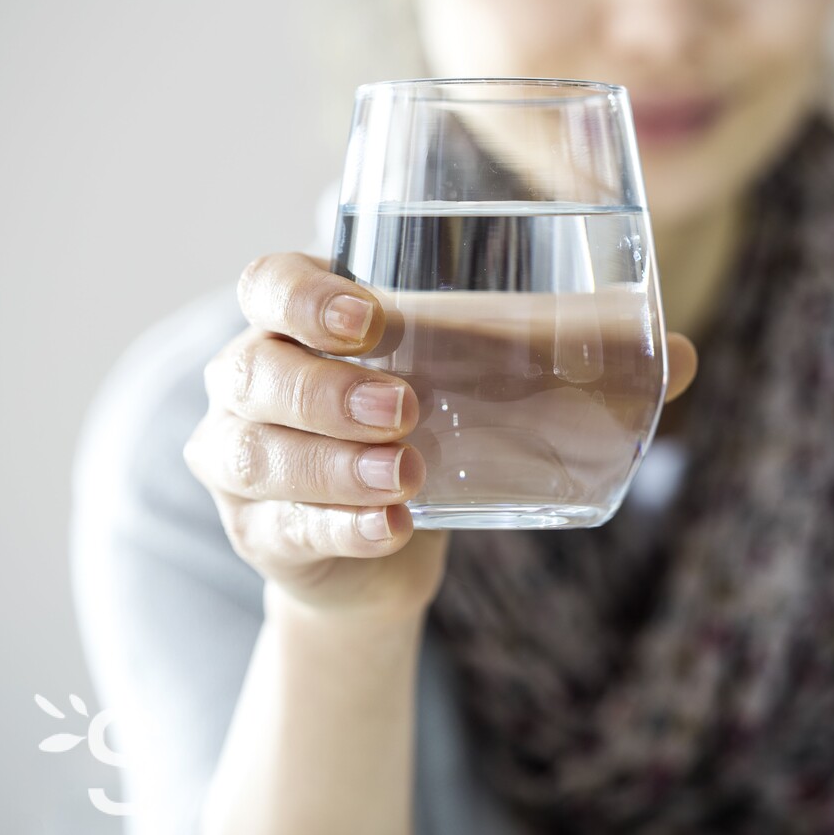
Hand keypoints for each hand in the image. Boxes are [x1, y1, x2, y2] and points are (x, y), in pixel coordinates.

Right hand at [185, 253, 443, 620]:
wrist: (376, 548)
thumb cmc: (409, 433)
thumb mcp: (436, 378)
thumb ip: (475, 344)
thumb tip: (597, 321)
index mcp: (284, 325)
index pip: (266, 285)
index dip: (304, 298)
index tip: (370, 320)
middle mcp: (244, 386)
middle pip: (253, 373)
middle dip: (327, 391)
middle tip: (403, 408)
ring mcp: (236, 464)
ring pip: (257, 456)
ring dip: (334, 465)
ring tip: (405, 474)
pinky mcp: (258, 534)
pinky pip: (289, 529)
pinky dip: (344, 527)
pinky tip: (391, 524)